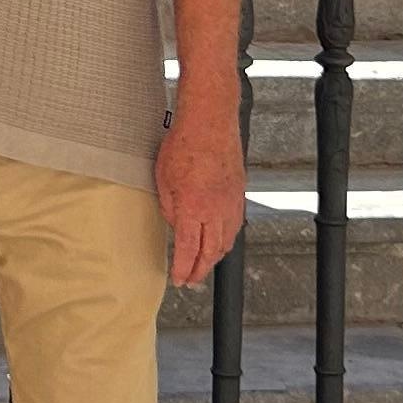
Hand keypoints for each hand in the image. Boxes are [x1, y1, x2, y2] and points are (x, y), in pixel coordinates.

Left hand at [153, 97, 245, 293]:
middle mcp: (216, 210)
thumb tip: (174, 224)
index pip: (189, 250)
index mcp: (193, 209)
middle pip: (212, 252)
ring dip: (215, 257)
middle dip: (200, 271)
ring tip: (204, 265)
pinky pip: (235, 225)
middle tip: (191, 280)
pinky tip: (220, 240)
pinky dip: (227, 239)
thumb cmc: (184, 144)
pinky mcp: (239, 193)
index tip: (179, 280)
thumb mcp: (163, 179)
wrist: (211, 122)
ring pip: (226, 241)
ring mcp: (231, 203)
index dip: (184, 269)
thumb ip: (169, 207)